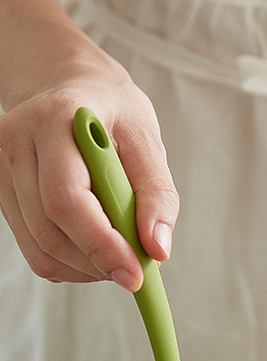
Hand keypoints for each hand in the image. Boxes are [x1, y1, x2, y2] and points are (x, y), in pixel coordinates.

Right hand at [0, 72, 178, 289]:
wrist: (67, 86)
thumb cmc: (112, 110)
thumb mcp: (146, 135)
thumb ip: (157, 192)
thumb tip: (157, 248)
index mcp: (54, 120)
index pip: (67, 199)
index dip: (102, 245)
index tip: (137, 274)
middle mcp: (16, 144)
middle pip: (51, 231)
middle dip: (99, 262)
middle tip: (137, 268)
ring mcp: (1, 170)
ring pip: (41, 249)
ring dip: (88, 268)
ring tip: (120, 254)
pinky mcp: (2, 194)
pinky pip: (35, 250)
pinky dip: (72, 263)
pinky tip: (95, 247)